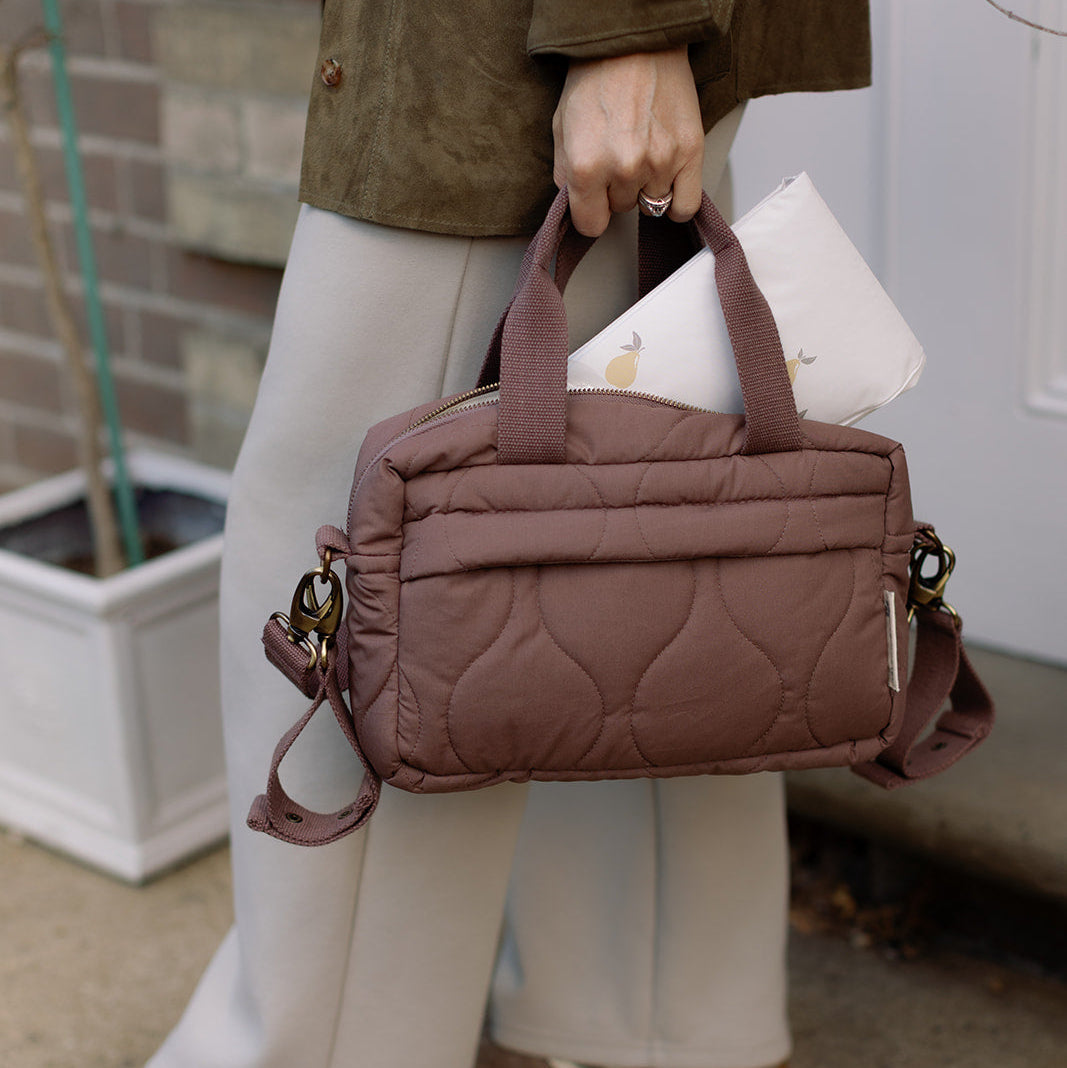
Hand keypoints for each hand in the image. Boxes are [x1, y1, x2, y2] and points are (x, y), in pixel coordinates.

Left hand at [552, 46, 703, 236]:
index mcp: (586, 167)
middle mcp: (624, 168)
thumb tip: (577, 206)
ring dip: (646, 187)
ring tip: (643, 153)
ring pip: (651, 206)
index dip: (591, 213)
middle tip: (619, 155)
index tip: (595, 202)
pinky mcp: (690, 152)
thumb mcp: (561, 129)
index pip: (591, 225)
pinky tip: (667, 182)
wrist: (635, 41)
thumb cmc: (597, 78)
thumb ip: (566, 176)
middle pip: (622, 210)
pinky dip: (677, 201)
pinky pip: (685, 206)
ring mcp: (660, 162)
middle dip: (617, 189)